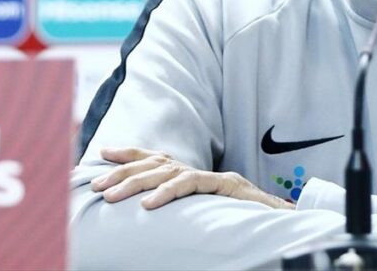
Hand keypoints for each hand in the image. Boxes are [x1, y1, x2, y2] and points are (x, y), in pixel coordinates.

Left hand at [90, 146, 293, 210]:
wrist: (281, 222)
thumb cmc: (240, 220)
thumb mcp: (201, 212)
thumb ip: (180, 208)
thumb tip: (146, 215)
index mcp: (192, 174)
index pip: (155, 158)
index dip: (128, 154)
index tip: (101, 154)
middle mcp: (200, 169)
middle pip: (154, 164)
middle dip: (121, 172)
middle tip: (94, 185)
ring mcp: (213, 176)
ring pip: (167, 172)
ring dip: (135, 183)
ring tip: (111, 197)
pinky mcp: (226, 186)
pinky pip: (192, 184)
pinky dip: (168, 192)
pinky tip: (148, 204)